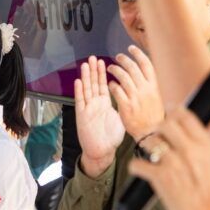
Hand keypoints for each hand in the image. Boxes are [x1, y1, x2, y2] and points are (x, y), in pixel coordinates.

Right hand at [74, 56, 124, 177]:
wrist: (102, 151)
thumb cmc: (111, 138)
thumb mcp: (120, 118)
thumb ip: (122, 106)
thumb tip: (131, 96)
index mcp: (105, 104)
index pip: (104, 85)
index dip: (103, 73)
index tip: (103, 61)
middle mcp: (95, 104)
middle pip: (94, 84)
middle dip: (94, 70)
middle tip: (93, 57)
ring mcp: (88, 109)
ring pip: (86, 89)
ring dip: (86, 77)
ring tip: (85, 64)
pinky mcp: (82, 116)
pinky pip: (81, 101)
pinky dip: (79, 91)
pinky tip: (78, 81)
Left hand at [108, 45, 163, 140]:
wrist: (151, 133)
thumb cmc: (153, 115)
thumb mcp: (158, 97)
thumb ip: (151, 84)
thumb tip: (144, 70)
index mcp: (155, 86)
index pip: (146, 64)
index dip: (138, 54)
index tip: (131, 48)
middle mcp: (146, 89)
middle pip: (133, 67)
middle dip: (123, 59)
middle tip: (117, 57)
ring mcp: (136, 97)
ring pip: (123, 76)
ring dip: (115, 70)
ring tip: (110, 68)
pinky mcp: (126, 105)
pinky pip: (116, 90)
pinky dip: (112, 85)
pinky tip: (110, 84)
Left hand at [127, 108, 209, 209]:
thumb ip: (199, 145)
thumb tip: (183, 131)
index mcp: (206, 145)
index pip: (186, 116)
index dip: (173, 111)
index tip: (167, 111)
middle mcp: (190, 150)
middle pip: (166, 123)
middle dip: (159, 127)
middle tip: (157, 134)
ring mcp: (173, 163)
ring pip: (150, 141)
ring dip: (148, 146)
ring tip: (151, 155)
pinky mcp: (159, 177)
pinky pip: (137, 164)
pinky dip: (136, 167)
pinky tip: (140, 169)